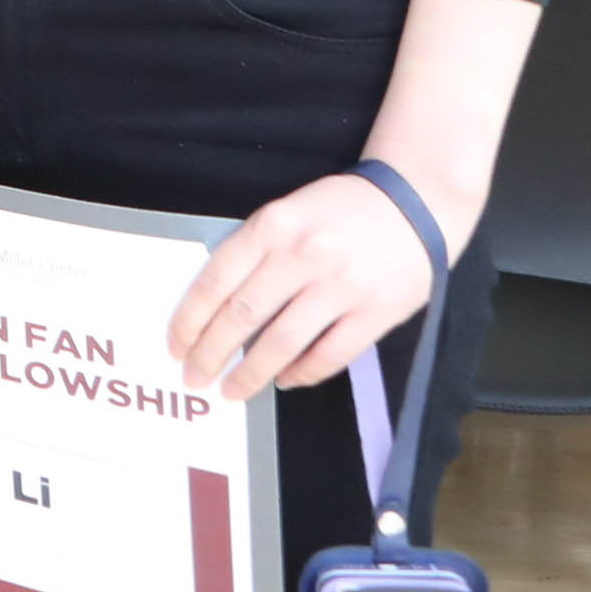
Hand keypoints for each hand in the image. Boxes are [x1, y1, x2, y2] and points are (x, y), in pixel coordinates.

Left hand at [174, 171, 450, 398]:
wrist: (415, 201)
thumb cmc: (339, 209)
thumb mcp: (286, 213)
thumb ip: (254, 251)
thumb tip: (214, 304)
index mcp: (272, 227)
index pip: (215, 281)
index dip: (190, 320)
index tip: (176, 346)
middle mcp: (302, 255)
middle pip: (243, 315)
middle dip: (212, 353)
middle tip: (195, 378)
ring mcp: (341, 286)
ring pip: (283, 342)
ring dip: (252, 373)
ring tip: (233, 390)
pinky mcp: (375, 311)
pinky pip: (330, 354)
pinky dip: (302, 373)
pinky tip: (284, 380)